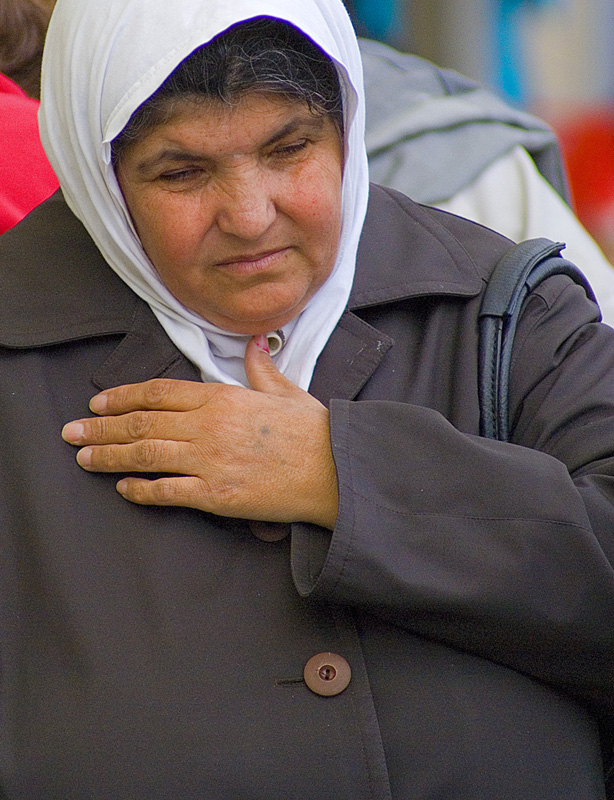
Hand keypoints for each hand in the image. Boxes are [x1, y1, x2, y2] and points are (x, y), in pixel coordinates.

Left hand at [62, 336, 337, 528]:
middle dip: (101, 428)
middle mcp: (208, 426)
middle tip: (71, 432)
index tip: (99, 403)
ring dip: (109, 456)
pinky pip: (167, 491)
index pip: (158, 393)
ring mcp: (209, 460)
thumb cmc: (314, 430)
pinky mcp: (216, 495)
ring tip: (83, 457)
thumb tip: (255, 343)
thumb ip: (260, 368)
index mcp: (221, 397)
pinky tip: (123, 489)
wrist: (336, 469)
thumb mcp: (285, 391)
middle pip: (141, 424)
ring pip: (145, 456)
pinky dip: (140, 490)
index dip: (123, 397)